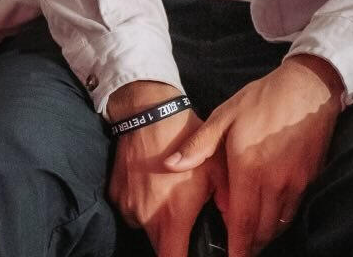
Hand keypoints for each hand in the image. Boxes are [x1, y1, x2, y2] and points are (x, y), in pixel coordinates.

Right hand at [108, 82, 214, 256]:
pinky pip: (130, 209)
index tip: (191, 251)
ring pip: (144, 227)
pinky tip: (150, 181)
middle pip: (159, 246)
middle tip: (183, 217)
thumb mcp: (215, 168)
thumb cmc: (184, 138)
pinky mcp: (115, 194)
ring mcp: (127, 206)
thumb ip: (226, 202)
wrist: (147, 110)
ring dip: (155, 219)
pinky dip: (140, 202)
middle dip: (173, 238)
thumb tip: (237, 223)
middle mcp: (145, 217)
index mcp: (172, 217)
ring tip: (166, 192)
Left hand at [164, 56, 342, 256]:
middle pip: (262, 230)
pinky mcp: (309, 179)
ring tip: (250, 234)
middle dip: (249, 244)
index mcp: (248, 168)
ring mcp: (294, 183)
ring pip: (279, 223)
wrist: (308, 88)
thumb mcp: (225, 115)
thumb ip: (199, 145)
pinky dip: (279, 218)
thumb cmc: (263, 99)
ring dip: (264, 234)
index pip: (242, 222)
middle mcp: (274, 182)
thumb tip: (171, 165)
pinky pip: (293, 210)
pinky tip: (269, 212)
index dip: (236, 248)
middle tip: (236, 248)